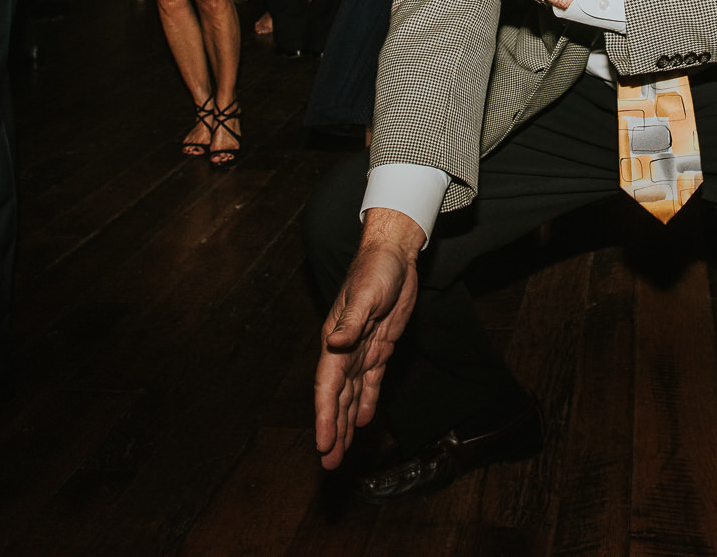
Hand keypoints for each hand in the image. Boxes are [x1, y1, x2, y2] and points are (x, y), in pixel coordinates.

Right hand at [315, 209, 422, 468]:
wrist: (393, 254)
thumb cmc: (376, 269)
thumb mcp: (366, 293)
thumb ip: (351, 321)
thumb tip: (334, 343)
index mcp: (335, 340)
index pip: (328, 386)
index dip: (325, 416)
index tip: (323, 443)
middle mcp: (344, 350)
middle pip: (336, 399)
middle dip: (332, 430)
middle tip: (329, 463)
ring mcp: (361, 351)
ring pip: (350, 396)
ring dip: (344, 423)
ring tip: (339, 453)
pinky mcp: (379, 348)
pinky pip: (369, 382)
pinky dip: (365, 403)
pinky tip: (362, 422)